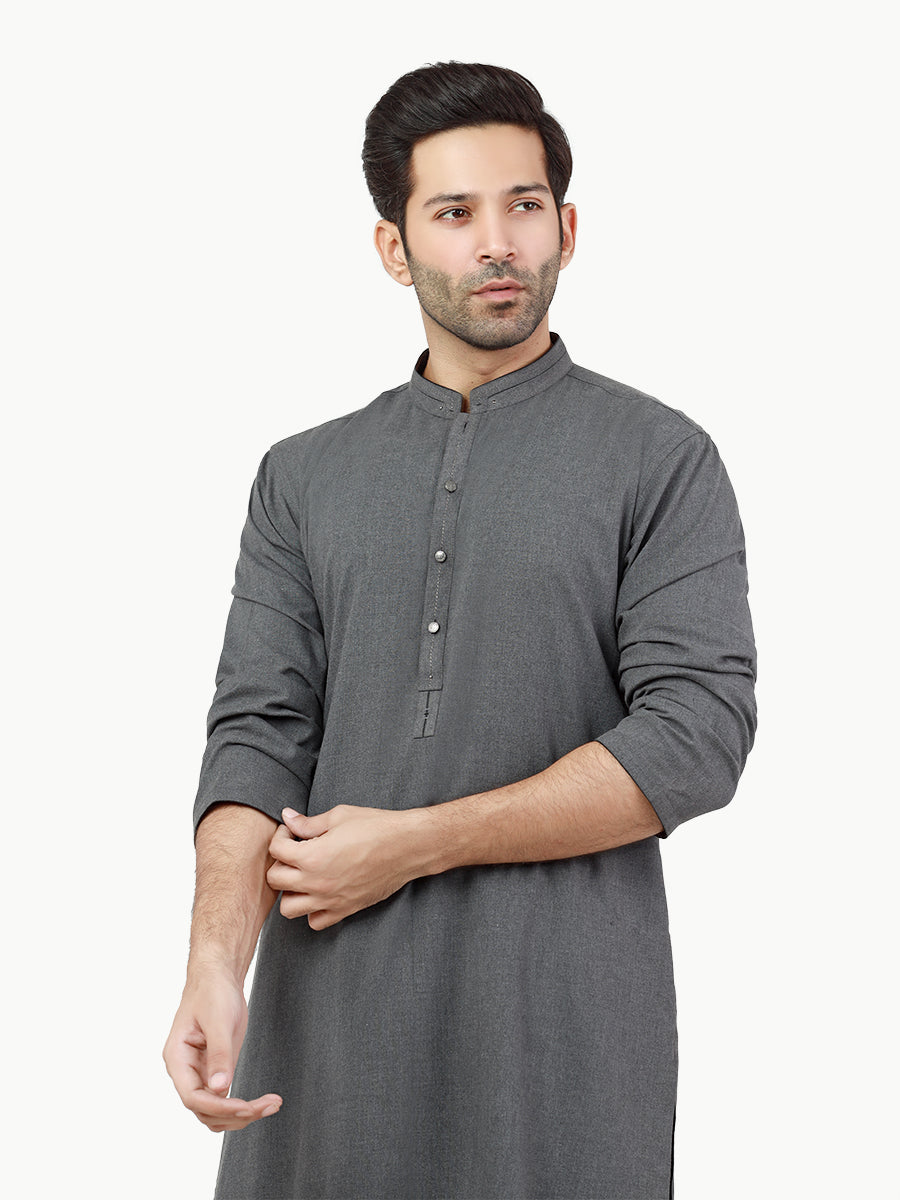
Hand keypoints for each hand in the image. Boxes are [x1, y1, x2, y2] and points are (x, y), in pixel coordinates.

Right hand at [163, 969, 281, 1131]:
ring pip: (215, 1111)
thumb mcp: (218, 1021)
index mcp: (178, 1059)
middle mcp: (186, 1071)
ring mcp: (201, 1073)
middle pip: (205, 1110)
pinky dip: (243, 1106)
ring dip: (241, 1115)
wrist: (218, 977)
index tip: (245, 1107)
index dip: (218, 1107)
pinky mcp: (216, 1070)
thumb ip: (219, 1055)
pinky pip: (225, 1099)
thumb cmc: (212, 992)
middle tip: (267, 1107)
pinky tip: (263, 1103)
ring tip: (270, 1106)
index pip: (193, 1097)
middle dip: (235, 1114)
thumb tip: (220, 1089)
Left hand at [267, 805, 428, 929]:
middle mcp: (317, 882)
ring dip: (290, 891)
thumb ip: (308, 822)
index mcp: (313, 856)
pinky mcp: (345, 910)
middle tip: (295, 851)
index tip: (291, 831)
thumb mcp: (339, 816)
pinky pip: (315, 921)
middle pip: (274, 880)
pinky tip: (320, 891)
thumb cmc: (376, 827)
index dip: (280, 836)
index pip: (276, 850)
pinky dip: (312, 910)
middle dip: (280, 862)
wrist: (407, 846)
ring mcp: (330, 900)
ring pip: (288, 908)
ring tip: (303, 875)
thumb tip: (287, 818)